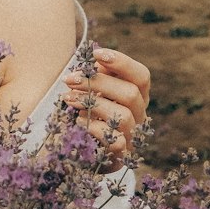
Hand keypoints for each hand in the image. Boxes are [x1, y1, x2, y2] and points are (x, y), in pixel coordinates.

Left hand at [63, 45, 150, 163]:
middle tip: (70, 79)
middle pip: (130, 93)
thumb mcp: (95, 91)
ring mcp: (133, 136)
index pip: (141, 76)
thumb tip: (94, 60)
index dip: (122, 62)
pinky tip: (78, 120)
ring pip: (123, 115)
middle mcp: (140, 115)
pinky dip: (95, 128)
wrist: (86, 152)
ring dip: (92, 103)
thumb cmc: (90, 113)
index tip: (96, 54)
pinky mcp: (122, 154)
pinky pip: (115, 141)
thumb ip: (97, 76)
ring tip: (68, 98)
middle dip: (98, 82)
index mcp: (138, 96)